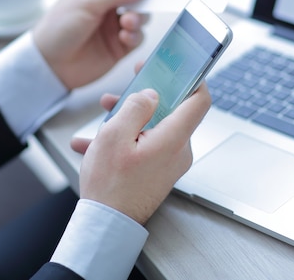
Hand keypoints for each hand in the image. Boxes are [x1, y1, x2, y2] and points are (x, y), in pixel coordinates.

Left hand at [32, 0, 154, 89]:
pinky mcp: (119, 48)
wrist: (49, 66)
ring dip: (138, 18)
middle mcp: (107, 7)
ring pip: (141, 18)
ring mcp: (114, 27)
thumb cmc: (58, 28)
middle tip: (144, 0)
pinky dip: (135, 36)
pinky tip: (124, 37)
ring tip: (127, 22)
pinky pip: (137, 39)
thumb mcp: (88, 3)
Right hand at [71, 83, 210, 224]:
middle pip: (170, 111)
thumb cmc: (110, 185)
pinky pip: (145, 145)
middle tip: (124, 89)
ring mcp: (169, 162)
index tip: (180, 67)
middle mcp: (177, 150)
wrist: (107, 225)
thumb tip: (151, 94)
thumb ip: (135, 107)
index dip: (193, 78)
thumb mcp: (114, 135)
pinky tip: (94, 144)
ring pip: (153, 127)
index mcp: (172, 139)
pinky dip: (124, 140)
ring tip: (101, 118)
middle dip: (143, 98)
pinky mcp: (158, 171)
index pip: (199, 101)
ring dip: (127, 119)